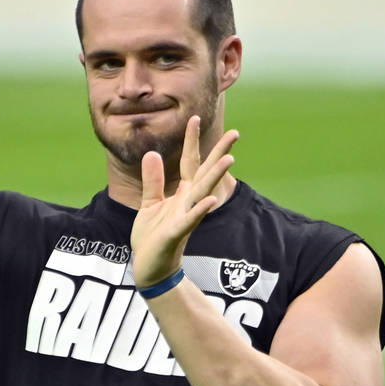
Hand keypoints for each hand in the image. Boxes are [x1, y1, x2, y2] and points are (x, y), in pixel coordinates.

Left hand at [130, 116, 238, 288]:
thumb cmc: (152, 238)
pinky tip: (210, 200)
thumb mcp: (149, 203)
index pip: (189, 162)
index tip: (194, 117)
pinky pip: (190, 220)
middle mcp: (187, 203)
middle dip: (219, 154)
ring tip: (229, 159)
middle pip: (205, 173)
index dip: (191, 141)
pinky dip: (200, 210)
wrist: (149, 267)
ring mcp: (184, 217)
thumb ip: (153, 180)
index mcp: (181, 194)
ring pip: (202, 193)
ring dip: (215, 177)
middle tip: (235, 132)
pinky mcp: (175, 233)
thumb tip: (152, 153)